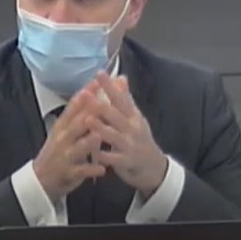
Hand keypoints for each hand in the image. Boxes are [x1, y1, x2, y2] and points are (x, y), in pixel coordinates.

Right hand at [33, 80, 106, 200]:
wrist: (42, 178)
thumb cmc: (58, 150)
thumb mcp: (64, 130)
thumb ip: (79, 114)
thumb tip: (91, 93)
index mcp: (63, 125)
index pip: (73, 107)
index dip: (85, 94)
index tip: (97, 82)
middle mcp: (63, 138)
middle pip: (76, 124)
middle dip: (87, 113)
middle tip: (101, 103)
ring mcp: (65, 155)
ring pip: (78, 147)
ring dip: (88, 142)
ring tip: (99, 136)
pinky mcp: (69, 172)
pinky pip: (81, 170)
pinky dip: (91, 170)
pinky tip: (102, 169)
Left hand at [83, 72, 167, 198]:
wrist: (154, 167)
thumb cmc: (140, 138)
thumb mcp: (135, 117)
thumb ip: (126, 98)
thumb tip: (120, 77)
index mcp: (133, 116)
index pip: (120, 97)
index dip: (110, 86)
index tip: (99, 72)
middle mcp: (132, 128)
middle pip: (116, 114)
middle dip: (101, 104)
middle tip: (86, 94)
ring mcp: (130, 145)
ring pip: (114, 135)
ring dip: (101, 127)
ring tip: (87, 120)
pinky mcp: (128, 162)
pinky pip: (115, 159)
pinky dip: (106, 156)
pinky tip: (95, 153)